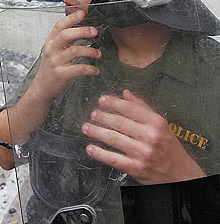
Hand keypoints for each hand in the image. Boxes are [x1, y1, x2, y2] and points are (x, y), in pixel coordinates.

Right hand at [30, 9, 100, 103]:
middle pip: (66, 35)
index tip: (83, 12)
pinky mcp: (61, 74)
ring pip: (74, 51)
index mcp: (50, 42)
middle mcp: (51, 50)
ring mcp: (55, 62)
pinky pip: (78, 69)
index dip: (71, 18)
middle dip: (82, 31)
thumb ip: (65, 41)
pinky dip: (90, 69)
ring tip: (98, 54)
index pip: (59, 26)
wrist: (41, 89)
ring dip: (90, 51)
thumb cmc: (51, 69)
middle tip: (95, 31)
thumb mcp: (54, 52)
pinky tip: (95, 70)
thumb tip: (82, 29)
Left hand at [81, 89, 204, 183]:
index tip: (101, 100)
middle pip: (120, 123)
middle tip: (93, 114)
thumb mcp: (161, 124)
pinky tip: (90, 148)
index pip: (130, 108)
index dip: (113, 103)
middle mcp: (150, 137)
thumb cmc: (169, 147)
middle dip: (102, 117)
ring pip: (114, 139)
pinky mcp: (137, 168)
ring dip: (97, 132)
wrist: (181, 174)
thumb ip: (143, 107)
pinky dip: (100, 153)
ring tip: (86, 128)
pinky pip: (114, 159)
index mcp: (156, 123)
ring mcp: (143, 153)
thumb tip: (125, 93)